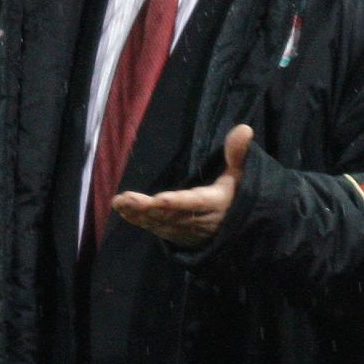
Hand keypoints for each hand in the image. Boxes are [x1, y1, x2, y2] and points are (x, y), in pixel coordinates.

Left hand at [112, 124, 252, 247]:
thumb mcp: (240, 174)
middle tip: (127, 199)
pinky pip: (156, 229)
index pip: (195, 202)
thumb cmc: (235, 195)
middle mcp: (199, 220)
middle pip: (171, 214)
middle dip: (147, 208)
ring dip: (138, 214)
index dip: (177, 202)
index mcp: (215, 203)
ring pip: (160, 223)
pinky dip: (139, 221)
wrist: (238, 229)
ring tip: (119, 202)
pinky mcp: (177, 236)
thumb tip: (244, 128)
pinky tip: (124, 212)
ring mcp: (186, 231)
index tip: (160, 199)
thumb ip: (237, 153)